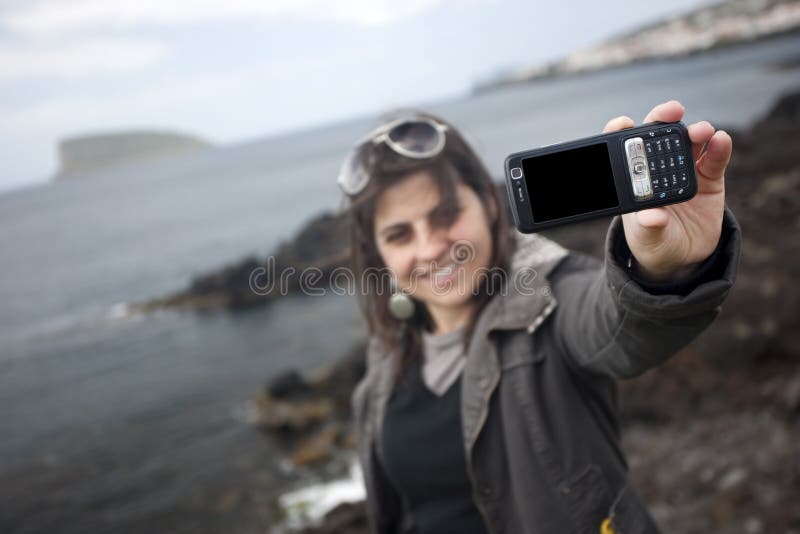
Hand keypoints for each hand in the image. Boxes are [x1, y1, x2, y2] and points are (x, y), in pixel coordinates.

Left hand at [603, 101, 730, 281]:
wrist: (682, 257)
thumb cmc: (655, 243)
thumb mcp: (648, 239)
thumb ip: (649, 228)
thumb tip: (652, 217)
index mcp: (634, 179)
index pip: (624, 148)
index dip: (622, 131)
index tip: (624, 123)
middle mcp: (658, 168)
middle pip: (658, 136)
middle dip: (663, 119)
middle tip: (672, 110)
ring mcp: (684, 170)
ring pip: (689, 142)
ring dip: (695, 131)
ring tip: (701, 131)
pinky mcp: (709, 178)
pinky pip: (714, 158)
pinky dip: (719, 147)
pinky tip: (721, 140)